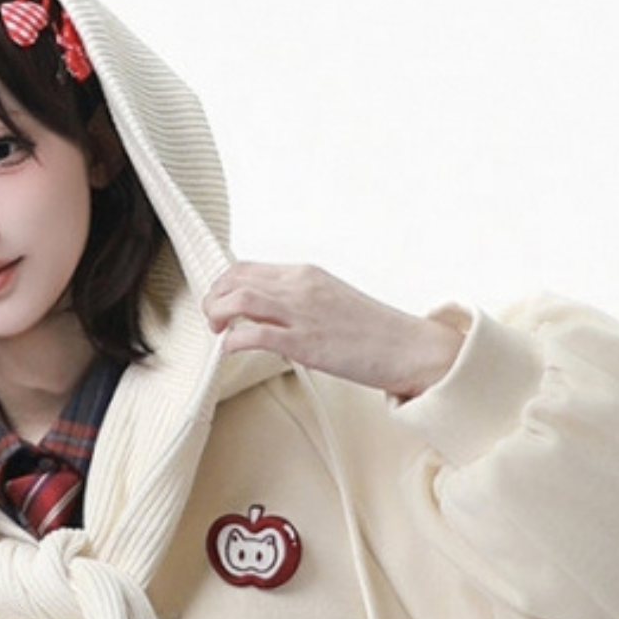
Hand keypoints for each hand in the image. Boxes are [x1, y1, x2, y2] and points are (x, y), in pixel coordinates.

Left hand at [202, 264, 463, 399]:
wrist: (405, 345)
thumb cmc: (372, 331)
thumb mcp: (331, 302)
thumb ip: (300, 304)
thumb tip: (272, 320)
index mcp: (306, 274)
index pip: (249, 268)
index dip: (225, 284)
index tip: (221, 302)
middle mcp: (300, 287)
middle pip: (237, 278)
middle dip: (214, 298)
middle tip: (214, 320)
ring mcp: (302, 313)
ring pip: (241, 299)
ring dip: (218, 314)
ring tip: (218, 331)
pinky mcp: (305, 343)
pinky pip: (256, 335)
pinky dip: (234, 341)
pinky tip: (231, 350)